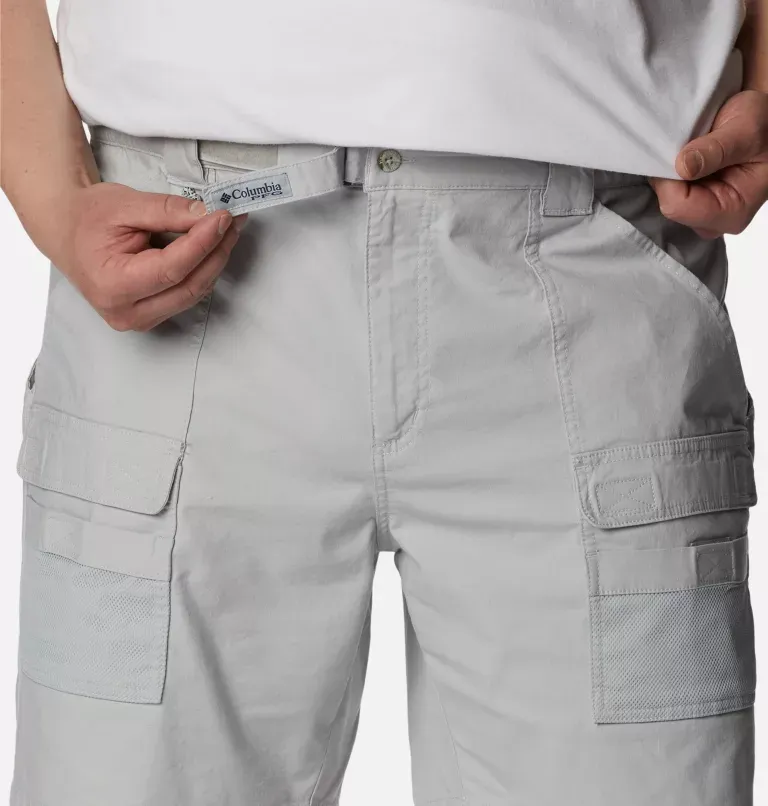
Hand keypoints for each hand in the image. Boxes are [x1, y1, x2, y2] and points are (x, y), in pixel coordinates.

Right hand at [50, 182, 246, 330]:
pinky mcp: (151, 315)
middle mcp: (127, 312)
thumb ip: (167, 211)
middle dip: (216, 252)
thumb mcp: (124, 204)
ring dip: (214, 261)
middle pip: (188, 286)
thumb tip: (207, 215)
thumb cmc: (89, 218)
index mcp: (112, 286)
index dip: (202, 243)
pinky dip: (203, 270)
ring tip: (226, 229)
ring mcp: (140, 319)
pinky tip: (211, 246)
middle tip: (233, 221)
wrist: (67, 233)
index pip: (172, 269)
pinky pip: (186, 295)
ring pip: (192, 293)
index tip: (222, 218)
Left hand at [650, 90, 767, 237]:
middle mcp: (714, 220)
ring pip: (665, 198)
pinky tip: (684, 156)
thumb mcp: (747, 129)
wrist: (765, 122)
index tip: (676, 149)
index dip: (669, 178)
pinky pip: (667, 191)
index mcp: (732, 212)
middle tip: (685, 145)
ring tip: (689, 148)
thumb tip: (684, 166)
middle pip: (670, 205)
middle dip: (669, 175)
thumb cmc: (765, 125)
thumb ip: (717, 149)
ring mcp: (701, 213)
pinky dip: (669, 171)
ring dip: (669, 171)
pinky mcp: (693, 202)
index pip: (678, 206)